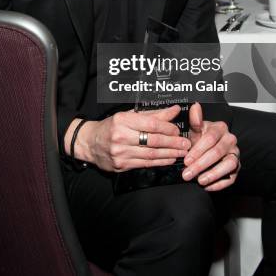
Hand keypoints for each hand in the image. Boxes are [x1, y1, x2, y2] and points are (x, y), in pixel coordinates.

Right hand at [73, 105, 190, 171]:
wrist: (90, 142)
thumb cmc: (111, 126)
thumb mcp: (129, 115)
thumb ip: (154, 114)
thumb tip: (175, 110)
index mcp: (122, 120)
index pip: (151, 124)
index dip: (167, 128)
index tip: (177, 130)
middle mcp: (121, 136)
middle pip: (152, 140)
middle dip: (172, 143)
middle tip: (185, 144)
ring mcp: (120, 152)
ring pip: (150, 154)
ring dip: (169, 154)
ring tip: (181, 153)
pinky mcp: (121, 165)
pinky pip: (145, 164)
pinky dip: (159, 162)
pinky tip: (169, 159)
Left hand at [182, 103, 239, 190]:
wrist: (209, 147)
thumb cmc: (201, 137)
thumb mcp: (195, 129)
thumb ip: (195, 120)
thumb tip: (195, 106)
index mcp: (220, 128)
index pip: (210, 138)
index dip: (198, 150)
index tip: (186, 160)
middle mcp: (230, 140)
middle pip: (217, 152)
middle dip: (201, 165)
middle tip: (187, 174)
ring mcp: (235, 154)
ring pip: (229, 164)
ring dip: (213, 174)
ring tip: (200, 180)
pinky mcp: (237, 167)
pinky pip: (232, 177)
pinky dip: (220, 183)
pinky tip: (207, 186)